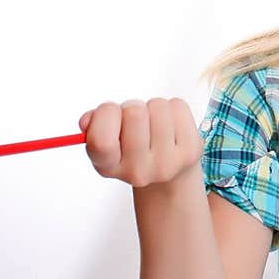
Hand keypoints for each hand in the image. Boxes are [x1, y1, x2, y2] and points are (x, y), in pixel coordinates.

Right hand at [78, 99, 203, 188]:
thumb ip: (93, 127)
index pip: (101, 141)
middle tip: (135, 120)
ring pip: (157, 106)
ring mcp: (166, 164)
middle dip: (131, 106)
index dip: (104, 116)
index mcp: (109, 168)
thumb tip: (88, 120)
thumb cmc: (132, 147)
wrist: (169, 171)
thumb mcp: (108, 140)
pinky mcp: (190, 152)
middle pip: (133, 113)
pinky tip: (171, 126)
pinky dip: (173, 108)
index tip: (111, 114)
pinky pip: (178, 107)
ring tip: (154, 123)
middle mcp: (137, 172)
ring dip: (153, 106)